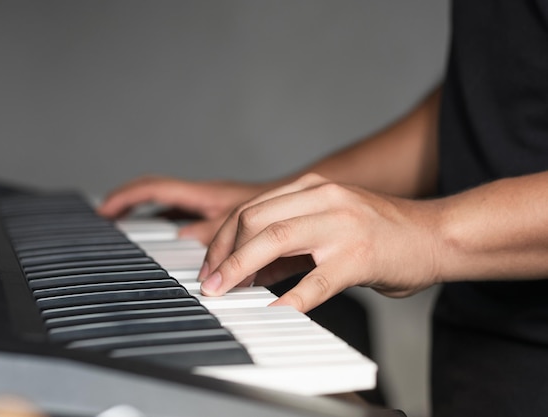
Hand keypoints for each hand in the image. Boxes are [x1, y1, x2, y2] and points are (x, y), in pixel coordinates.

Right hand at [98, 175, 268, 243]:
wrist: (304, 202)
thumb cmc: (280, 212)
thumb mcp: (244, 224)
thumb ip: (215, 234)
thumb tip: (183, 240)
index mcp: (205, 195)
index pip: (154, 188)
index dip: (126, 197)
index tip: (105, 210)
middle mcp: (205, 197)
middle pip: (156, 195)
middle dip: (130, 205)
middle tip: (107, 220)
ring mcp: (212, 206)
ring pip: (172, 207)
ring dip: (150, 216)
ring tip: (127, 231)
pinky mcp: (222, 215)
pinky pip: (189, 219)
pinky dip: (173, 227)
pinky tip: (171, 243)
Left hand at [199, 173, 441, 311]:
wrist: (437, 235)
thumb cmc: (383, 233)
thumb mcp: (330, 225)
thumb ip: (291, 243)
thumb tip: (249, 269)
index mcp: (313, 189)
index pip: (252, 208)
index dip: (224, 238)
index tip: (212, 263)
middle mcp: (324, 199)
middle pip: (255, 219)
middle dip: (224, 253)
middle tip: (212, 281)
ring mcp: (341, 225)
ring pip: (274, 239)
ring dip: (240, 268)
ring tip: (225, 291)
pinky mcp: (359, 256)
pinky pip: (315, 281)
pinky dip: (288, 299)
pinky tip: (272, 311)